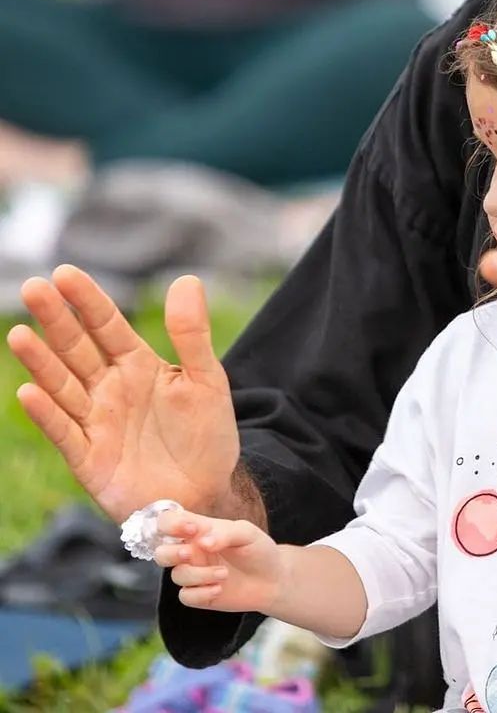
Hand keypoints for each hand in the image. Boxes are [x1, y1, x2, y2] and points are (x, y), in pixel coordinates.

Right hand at [8, 267, 239, 522]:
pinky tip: (29, 392)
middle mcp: (110, 389)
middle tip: (34, 288)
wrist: (207, 492)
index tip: (64, 273)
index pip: (107, 325)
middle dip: (56, 320)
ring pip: (63, 386)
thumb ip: (192, 333)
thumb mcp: (206, 378)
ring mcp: (96, 422)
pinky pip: (65, 432)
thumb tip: (187, 279)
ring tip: (20, 334)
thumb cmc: (207, 435)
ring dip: (41, 362)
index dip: (87, 301)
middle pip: (77, 348)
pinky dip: (47, 413)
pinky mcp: (89, 459)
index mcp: (138, 365)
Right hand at [153, 508, 282, 612]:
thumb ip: (224, 533)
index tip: (191, 529)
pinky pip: (185, 596)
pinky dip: (201, 593)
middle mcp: (192, 551)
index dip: (171, 524)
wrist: (273, 578)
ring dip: (198, 575)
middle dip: (171, 553)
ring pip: (177, 575)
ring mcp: (194, 573)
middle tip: (190, 553)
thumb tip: (202, 542)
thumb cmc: (258, 549)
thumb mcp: (247, 533)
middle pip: (161, 552)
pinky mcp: (199, 595)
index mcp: (199, 530)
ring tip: (224, 574)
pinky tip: (220, 589)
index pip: (169, 522)